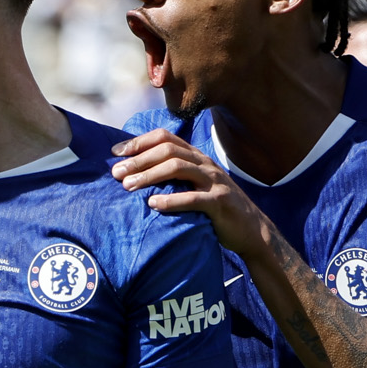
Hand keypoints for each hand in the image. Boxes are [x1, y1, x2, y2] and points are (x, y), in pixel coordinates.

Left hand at [109, 129, 273, 256]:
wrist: (251, 230)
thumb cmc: (214, 209)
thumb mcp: (194, 186)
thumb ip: (173, 177)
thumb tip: (135, 174)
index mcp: (196, 157)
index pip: (165, 138)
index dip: (139, 142)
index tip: (115, 153)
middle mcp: (205, 164)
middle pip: (168, 151)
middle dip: (139, 160)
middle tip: (116, 173)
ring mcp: (214, 182)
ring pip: (179, 168)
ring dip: (150, 176)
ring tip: (128, 186)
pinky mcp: (220, 203)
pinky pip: (194, 198)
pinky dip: (171, 201)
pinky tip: (153, 205)